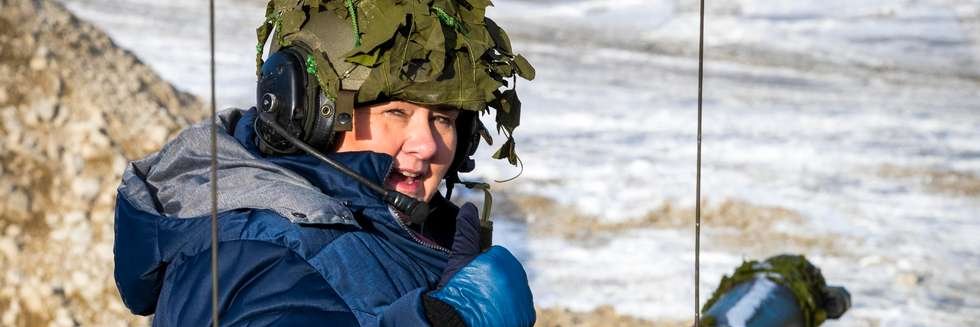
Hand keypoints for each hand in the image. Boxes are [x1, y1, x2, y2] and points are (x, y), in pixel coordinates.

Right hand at [423, 203, 534, 326]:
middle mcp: (518, 277)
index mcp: (503, 260)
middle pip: (505, 275)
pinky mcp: (527, 317)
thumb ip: (467, 233)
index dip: (480, 269)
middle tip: (475, 293)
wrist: (458, 325)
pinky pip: (520, 310)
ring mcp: (524, 298)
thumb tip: (470, 207)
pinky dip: (510, 312)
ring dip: (501, 297)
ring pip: (513, 292)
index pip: (495, 258)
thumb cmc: (457, 292)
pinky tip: (493, 314)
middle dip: (492, 282)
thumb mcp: (459, 260)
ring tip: (482, 305)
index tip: (470, 279)